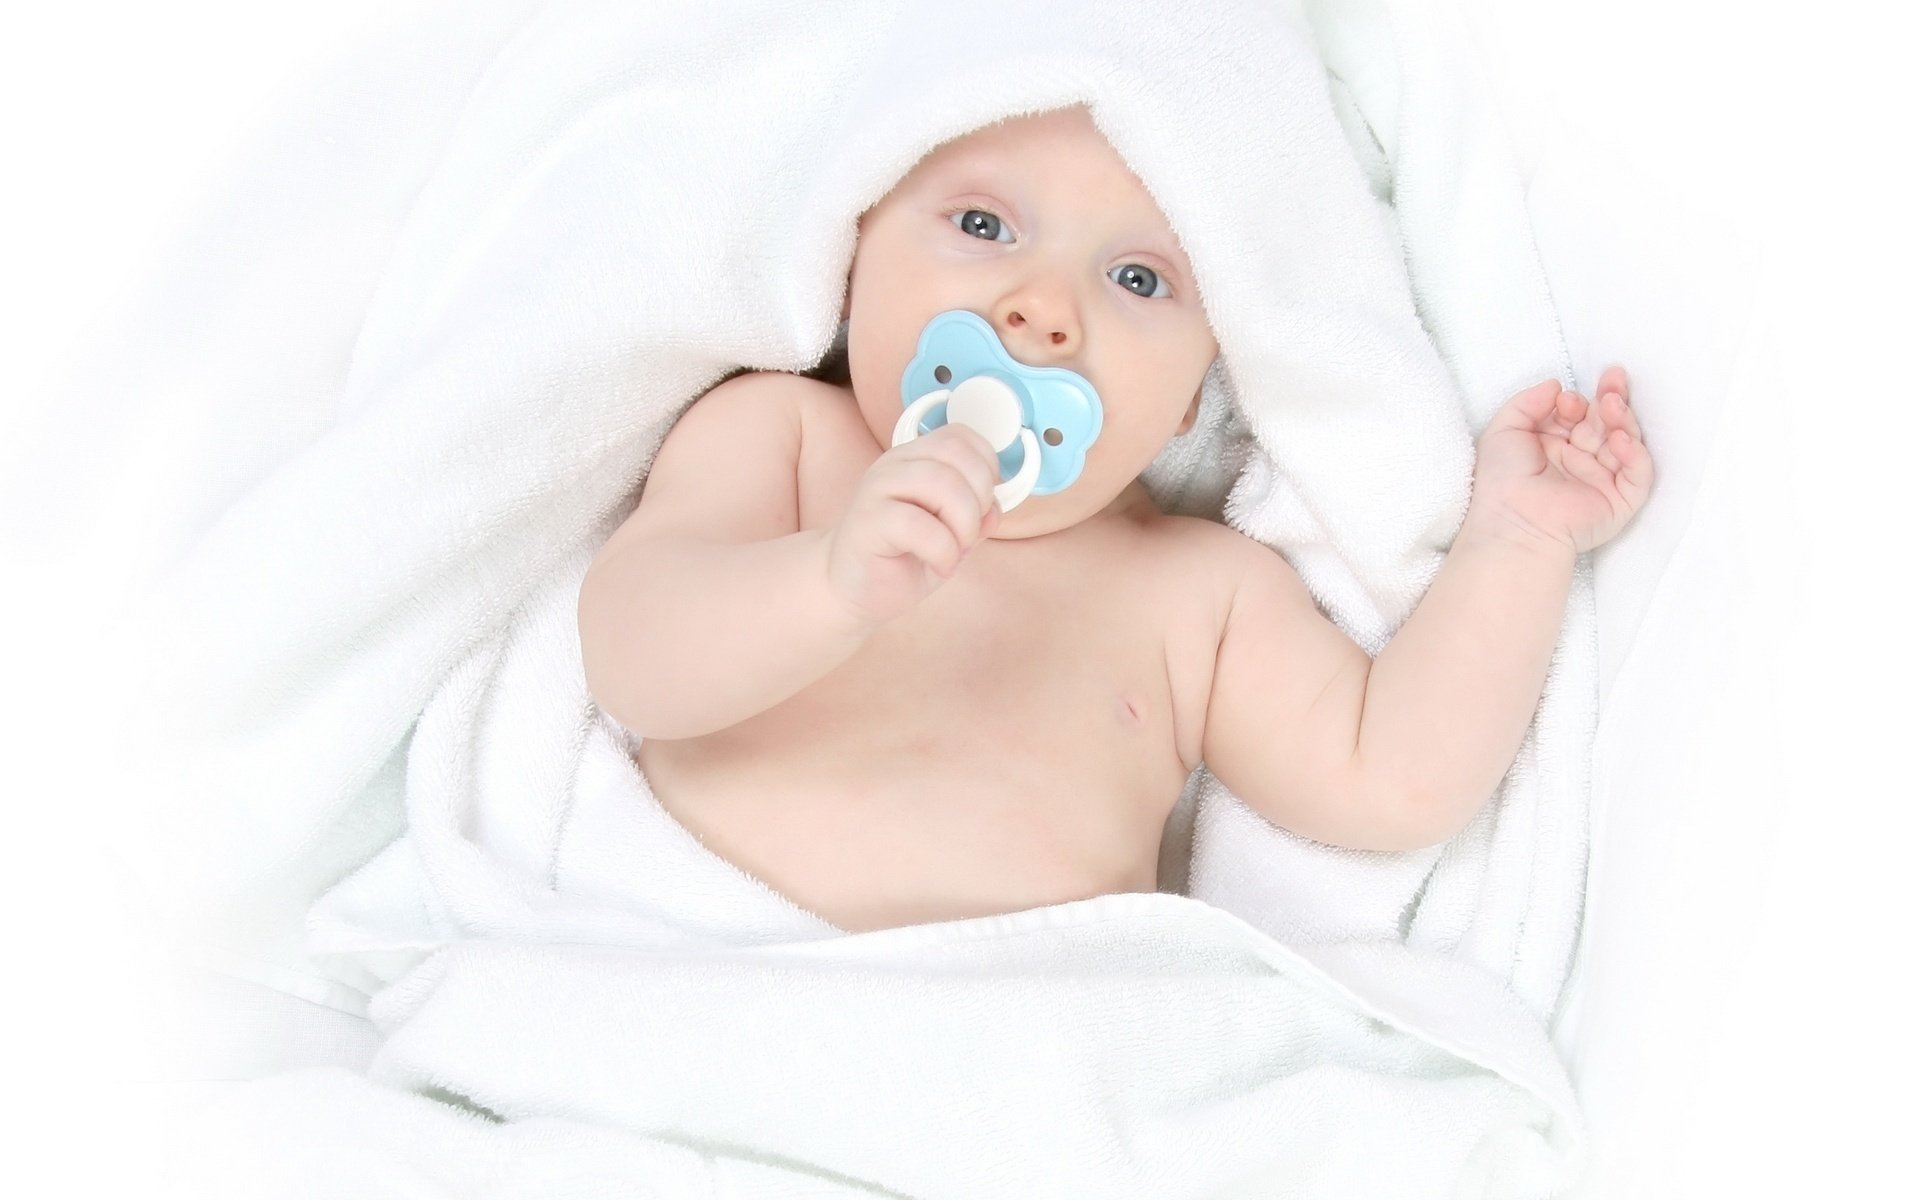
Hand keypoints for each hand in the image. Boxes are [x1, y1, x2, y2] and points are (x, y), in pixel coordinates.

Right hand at [823, 423, 1003, 627]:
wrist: (854, 589)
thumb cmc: (904, 557)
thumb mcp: (952, 532)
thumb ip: (977, 514)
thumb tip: (994, 510)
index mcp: (915, 458)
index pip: (960, 436)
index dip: (986, 467)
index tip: (983, 504)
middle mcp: (895, 464)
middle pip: (956, 454)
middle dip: (980, 498)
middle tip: (970, 534)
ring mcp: (877, 489)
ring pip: (941, 482)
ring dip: (964, 524)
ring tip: (956, 550)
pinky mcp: (868, 521)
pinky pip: (921, 525)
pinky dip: (945, 551)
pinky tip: (941, 566)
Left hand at [1463, 366, 1653, 554]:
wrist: (1511, 522)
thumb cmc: (1501, 482)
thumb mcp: (1505, 430)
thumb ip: (1528, 402)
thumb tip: (1556, 385)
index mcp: (1556, 446)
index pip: (1580, 415)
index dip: (1578, 402)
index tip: (1566, 400)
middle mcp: (1580, 462)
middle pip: (1606, 423)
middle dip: (1611, 399)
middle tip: (1613, 378)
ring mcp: (1602, 481)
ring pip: (1626, 443)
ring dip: (1623, 419)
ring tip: (1612, 405)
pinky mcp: (1619, 502)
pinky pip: (1638, 475)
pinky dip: (1635, 454)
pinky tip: (1621, 438)